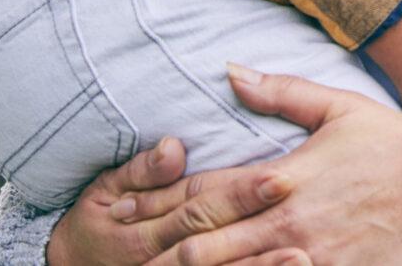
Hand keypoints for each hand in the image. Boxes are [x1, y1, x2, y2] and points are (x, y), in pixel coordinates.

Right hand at [44, 138, 288, 265]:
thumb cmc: (97, 221)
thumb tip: (174, 147)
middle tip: (304, 214)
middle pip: (217, 244)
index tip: (282, 176)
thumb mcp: (106, 189)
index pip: (201, 207)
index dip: (241, 193)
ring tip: (303, 258)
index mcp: (145, 230)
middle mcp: (159, 261)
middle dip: (261, 231)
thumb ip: (142, 170)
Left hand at [113, 65, 401, 265]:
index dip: (155, 204)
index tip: (118, 208)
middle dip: (157, 255)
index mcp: (284, 176)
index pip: (203, 193)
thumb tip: (229, 69)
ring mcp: (307, 258)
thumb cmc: (398, 149)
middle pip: (201, 248)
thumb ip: (282, 91)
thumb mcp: (343, 108)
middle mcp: (286, 221)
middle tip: (120, 258)